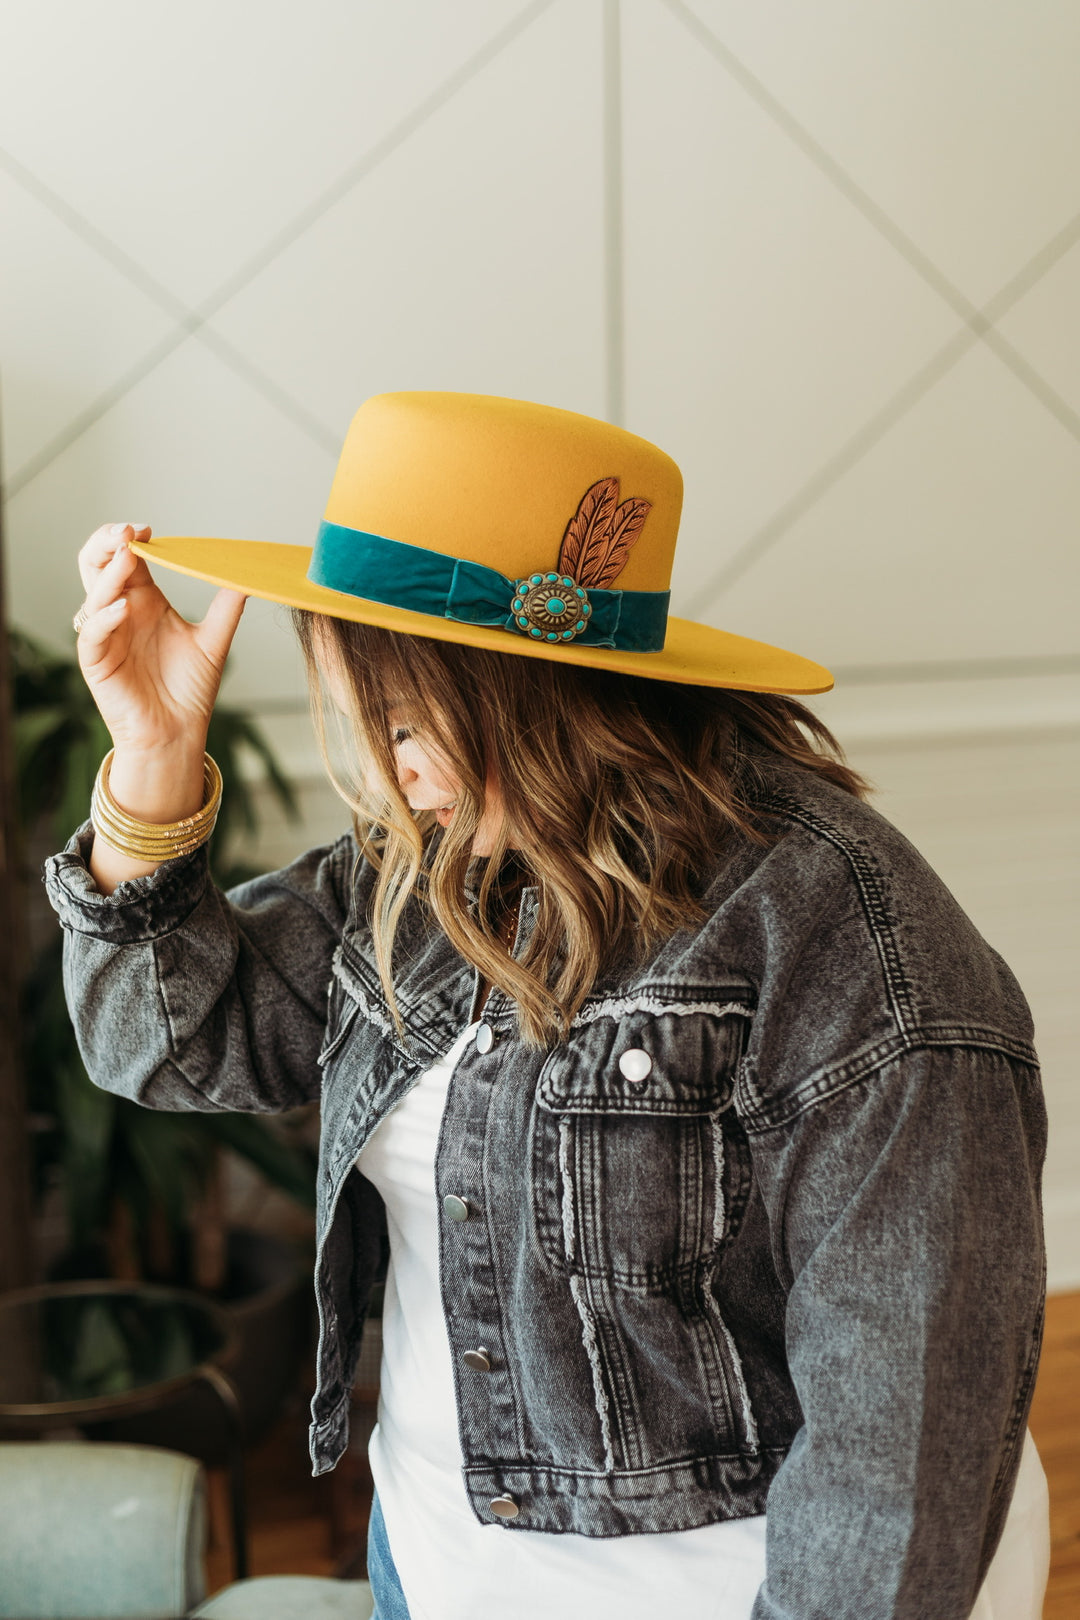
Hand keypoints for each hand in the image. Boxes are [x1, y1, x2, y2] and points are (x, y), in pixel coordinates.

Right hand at [76, 522, 245, 757]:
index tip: (150, 529)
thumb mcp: (213, 642)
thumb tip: (248, 576)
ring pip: (93, 593)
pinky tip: (122, 607)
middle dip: (106, 542)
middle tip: (128, 531)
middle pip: (97, 564)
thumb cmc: (189, 690)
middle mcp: (119, 611)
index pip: (127, 557)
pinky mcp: (96, 661)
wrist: (177, 732)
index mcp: (143, 600)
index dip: (131, 539)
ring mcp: (105, 634)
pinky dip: (105, 617)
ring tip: (127, 556)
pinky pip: (93, 633)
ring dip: (109, 573)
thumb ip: (226, 608)